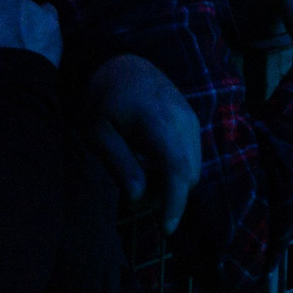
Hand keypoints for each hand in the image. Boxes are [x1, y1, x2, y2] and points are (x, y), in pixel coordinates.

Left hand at [87, 55, 201, 234]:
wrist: (120, 62)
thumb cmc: (103, 97)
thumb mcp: (98, 133)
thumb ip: (120, 164)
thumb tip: (139, 198)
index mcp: (159, 124)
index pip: (178, 171)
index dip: (175, 204)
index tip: (166, 229)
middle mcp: (182, 121)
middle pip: (190, 173)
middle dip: (170, 195)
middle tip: (137, 195)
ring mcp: (190, 118)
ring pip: (194, 164)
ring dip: (174, 181)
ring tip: (142, 175)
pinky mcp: (190, 117)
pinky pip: (192, 151)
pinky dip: (177, 165)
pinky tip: (151, 160)